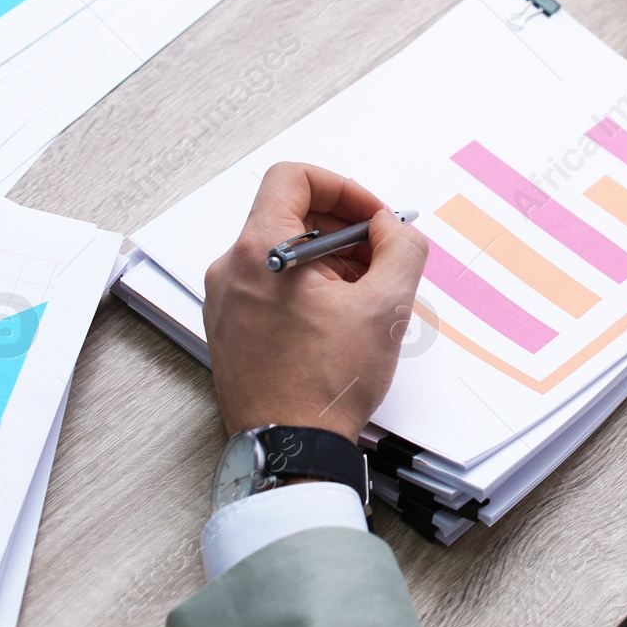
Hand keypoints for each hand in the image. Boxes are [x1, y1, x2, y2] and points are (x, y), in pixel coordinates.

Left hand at [203, 162, 428, 442]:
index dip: (342, 187)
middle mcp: (232, 270)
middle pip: (289, 214)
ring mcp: (226, 302)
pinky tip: (339, 321)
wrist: (291, 449)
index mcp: (261, 252)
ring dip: (329, 261)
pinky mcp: (230, 330)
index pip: (293, 178)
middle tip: (380, 257)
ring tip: (364, 297)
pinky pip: (270, 286)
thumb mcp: (386, 305)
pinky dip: (307, 288)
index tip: (372, 217)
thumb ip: (400, 247)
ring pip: (282, 252)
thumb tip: (392, 227)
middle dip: (343, 228)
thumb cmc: (328, 384)